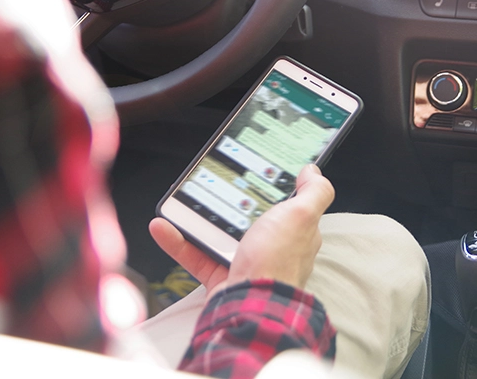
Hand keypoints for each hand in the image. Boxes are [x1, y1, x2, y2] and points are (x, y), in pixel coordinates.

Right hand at [150, 164, 334, 296]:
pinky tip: (163, 227)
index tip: (250, 170)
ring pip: (216, 234)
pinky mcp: (221, 276)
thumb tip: (313, 172)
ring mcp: (244, 262)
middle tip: (208, 183)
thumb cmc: (277, 262)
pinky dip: (177, 241)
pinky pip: (195, 254)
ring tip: (179, 202)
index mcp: (292, 232)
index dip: (269, 187)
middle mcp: (270, 247)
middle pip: (245, 217)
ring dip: (194, 218)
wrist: (250, 305)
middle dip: (226, 201)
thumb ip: (313, 193)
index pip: (284, 205)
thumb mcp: (302, 216)